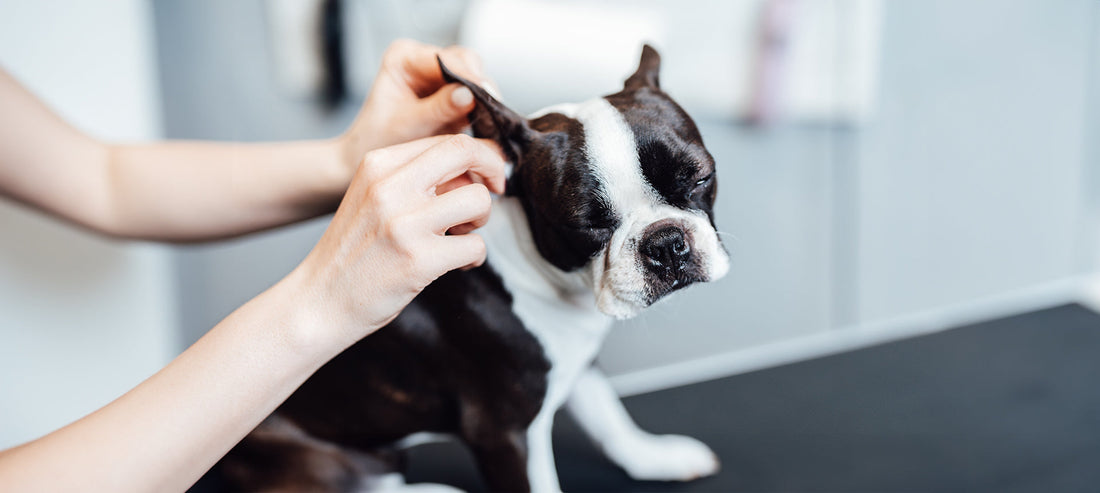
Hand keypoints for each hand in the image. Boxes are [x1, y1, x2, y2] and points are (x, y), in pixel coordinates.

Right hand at [289, 134, 505, 349]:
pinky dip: (474, 256)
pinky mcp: (419, 260)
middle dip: (494, 168)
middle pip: (466, 153)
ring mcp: (404, 224)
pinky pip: (476, 246)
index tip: (487, 173)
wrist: (319, 301)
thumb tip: (474, 169)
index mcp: (378, 164)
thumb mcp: (373, 197)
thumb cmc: (354, 251)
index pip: (447, 140)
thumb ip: (415, 178)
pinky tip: (456, 264)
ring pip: (478, 200)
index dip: (479, 154)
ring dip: (482, 219)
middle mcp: (390, 187)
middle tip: (496, 189)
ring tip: (462, 235)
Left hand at [340, 40, 496, 171]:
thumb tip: (468, 95)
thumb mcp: (407, 125)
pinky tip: (488, 125)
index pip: (445, 58)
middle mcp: (423, 60)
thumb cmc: (378, 139)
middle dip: (480, 86)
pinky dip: (483, 109)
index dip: (468, 76)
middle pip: (465, 62)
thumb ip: (438, 109)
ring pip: (475, 78)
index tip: (486, 94)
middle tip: (494, 111)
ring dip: (485, 99)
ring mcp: (439, 76)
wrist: (370, 156)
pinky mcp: (451, 93)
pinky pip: (475, 95)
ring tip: (492, 122)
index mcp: (403, 58)